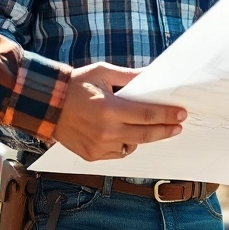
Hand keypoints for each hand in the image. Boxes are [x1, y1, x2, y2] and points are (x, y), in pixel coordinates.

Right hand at [53, 62, 185, 160]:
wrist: (46, 104)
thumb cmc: (75, 85)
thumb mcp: (102, 73)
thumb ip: (129, 77)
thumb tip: (151, 76)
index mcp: (109, 109)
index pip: (147, 114)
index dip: (167, 115)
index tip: (181, 114)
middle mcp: (106, 131)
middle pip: (146, 134)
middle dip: (165, 130)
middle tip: (178, 126)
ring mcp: (99, 147)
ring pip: (133, 145)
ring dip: (144, 137)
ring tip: (149, 127)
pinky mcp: (92, 156)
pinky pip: (118, 153)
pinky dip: (125, 144)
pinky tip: (125, 133)